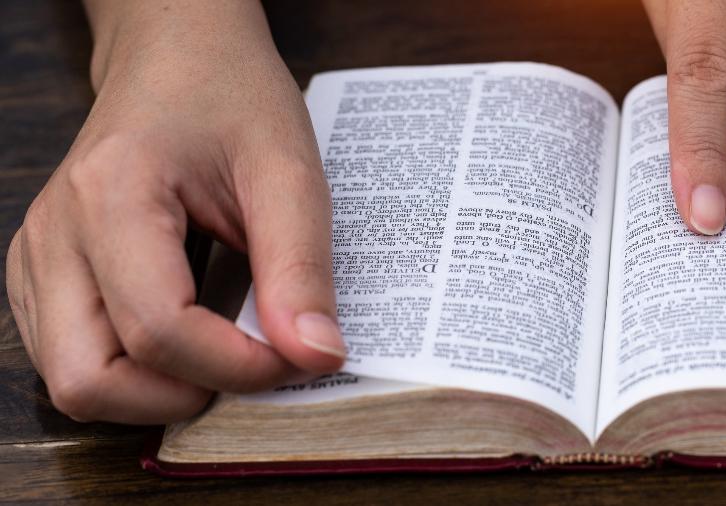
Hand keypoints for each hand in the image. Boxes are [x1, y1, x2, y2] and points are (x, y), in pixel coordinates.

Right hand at [5, 1, 343, 423]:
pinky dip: (135, 371)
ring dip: (155, 391)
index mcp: (111, 196)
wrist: (178, 57)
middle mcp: (54, 234)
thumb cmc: (231, 97)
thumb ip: (300, 267)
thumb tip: (316, 357)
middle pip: (88, 379)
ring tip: (223, 351)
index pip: (158, 329)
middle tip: (251, 366)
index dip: (236, 365)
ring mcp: (39, 255)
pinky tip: (189, 336)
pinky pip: (73, 356)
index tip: (298, 356)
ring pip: (73, 380)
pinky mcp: (44, 271)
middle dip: (180, 397)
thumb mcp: (287, 170)